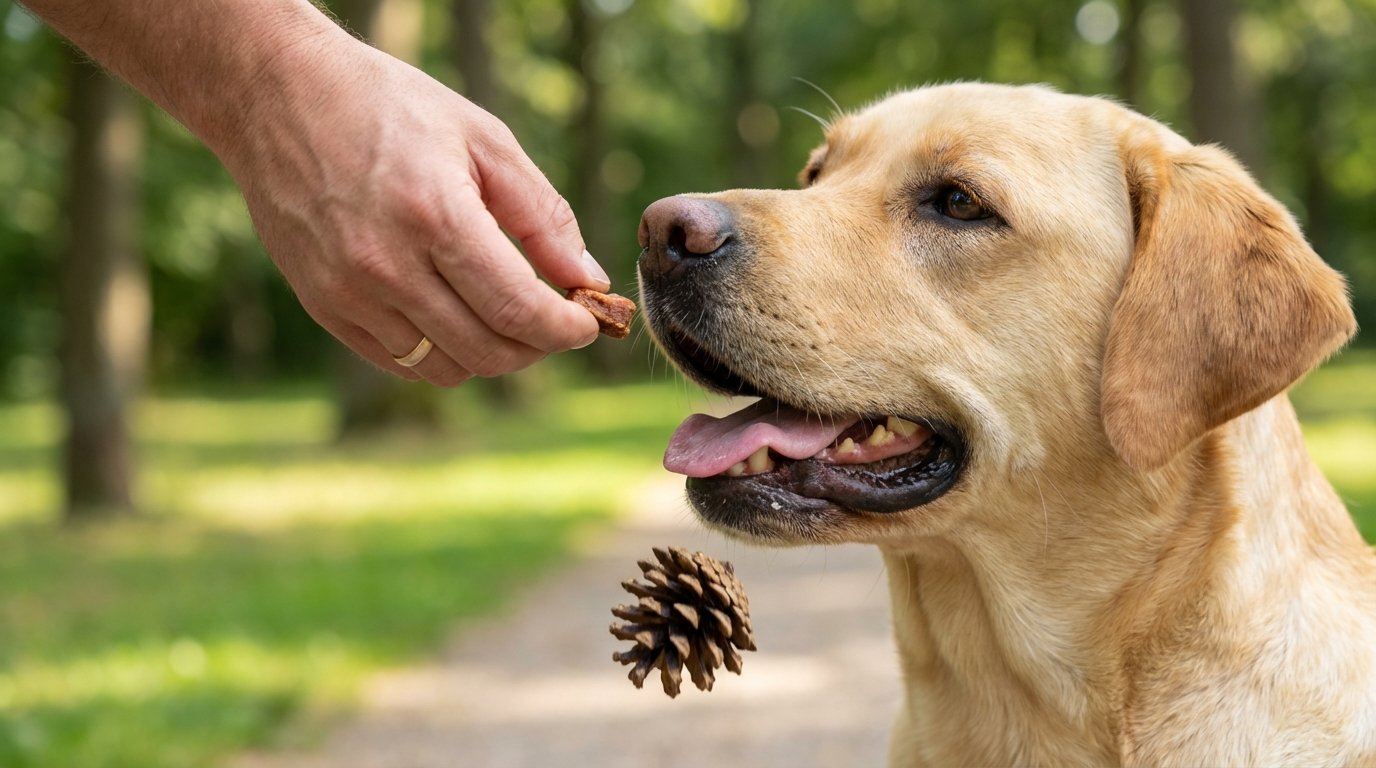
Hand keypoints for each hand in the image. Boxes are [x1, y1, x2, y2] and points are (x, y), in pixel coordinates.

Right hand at [218, 34, 607, 385]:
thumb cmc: (391, 109)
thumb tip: (587, 279)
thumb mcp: (483, 140)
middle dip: (538, 346)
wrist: (278, 96)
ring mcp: (348, 292)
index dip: (566, 329)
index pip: (518, 309)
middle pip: (487, 350)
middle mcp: (386, 265)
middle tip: (556, 322)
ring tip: (508, 318)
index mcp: (435, 215)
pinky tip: (458, 318)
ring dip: (493, 355)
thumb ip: (542, 215)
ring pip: (447, 368)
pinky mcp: (323, 306)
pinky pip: (402, 363)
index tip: (589, 322)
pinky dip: (443, 354)